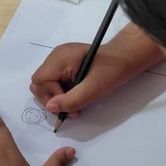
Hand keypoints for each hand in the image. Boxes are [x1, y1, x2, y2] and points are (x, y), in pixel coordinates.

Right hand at [30, 23, 164, 117]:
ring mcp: (59, 60)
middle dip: (52, 99)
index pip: (40, 81)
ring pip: (45, 84)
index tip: (70, 105)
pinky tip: (76, 95)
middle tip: (72, 109)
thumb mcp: (94, 89)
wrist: (126, 57)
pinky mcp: (64, 65)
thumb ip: (71, 100)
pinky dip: (62, 92)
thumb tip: (50, 107)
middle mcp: (56, 56)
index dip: (51, 96)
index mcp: (61, 57)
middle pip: (39, 83)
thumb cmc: (113, 70)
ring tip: (76, 103)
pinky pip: (54, 82)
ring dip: (57, 98)